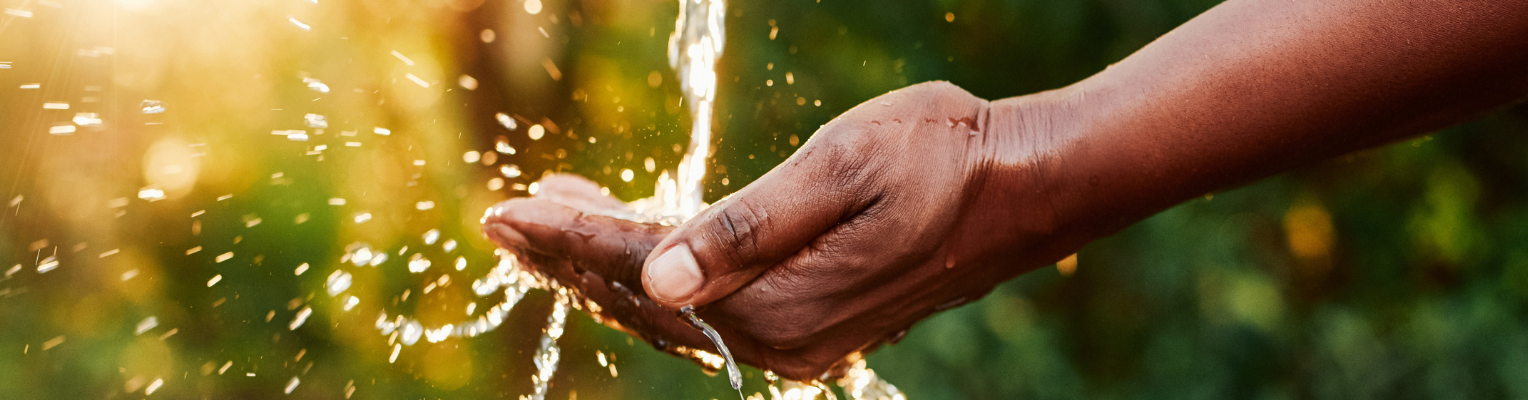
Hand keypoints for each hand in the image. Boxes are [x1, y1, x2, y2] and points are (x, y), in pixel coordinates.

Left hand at [483, 81, 1080, 379]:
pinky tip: (634, 242)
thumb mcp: (840, 170)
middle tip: (501, 220)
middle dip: (568, 257)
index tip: (501, 210)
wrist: (1027, 185)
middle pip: (641, 300)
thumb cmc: (942, 155)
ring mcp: (796, 338)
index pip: (640, 269)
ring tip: (548, 224)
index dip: (567, 239)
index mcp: (778, 303)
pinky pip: (708, 305)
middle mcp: (780, 338)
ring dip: (605, 264)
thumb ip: (745, 226)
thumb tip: (656, 274)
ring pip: (670, 306)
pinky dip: (656, 271)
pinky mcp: (811, 321)